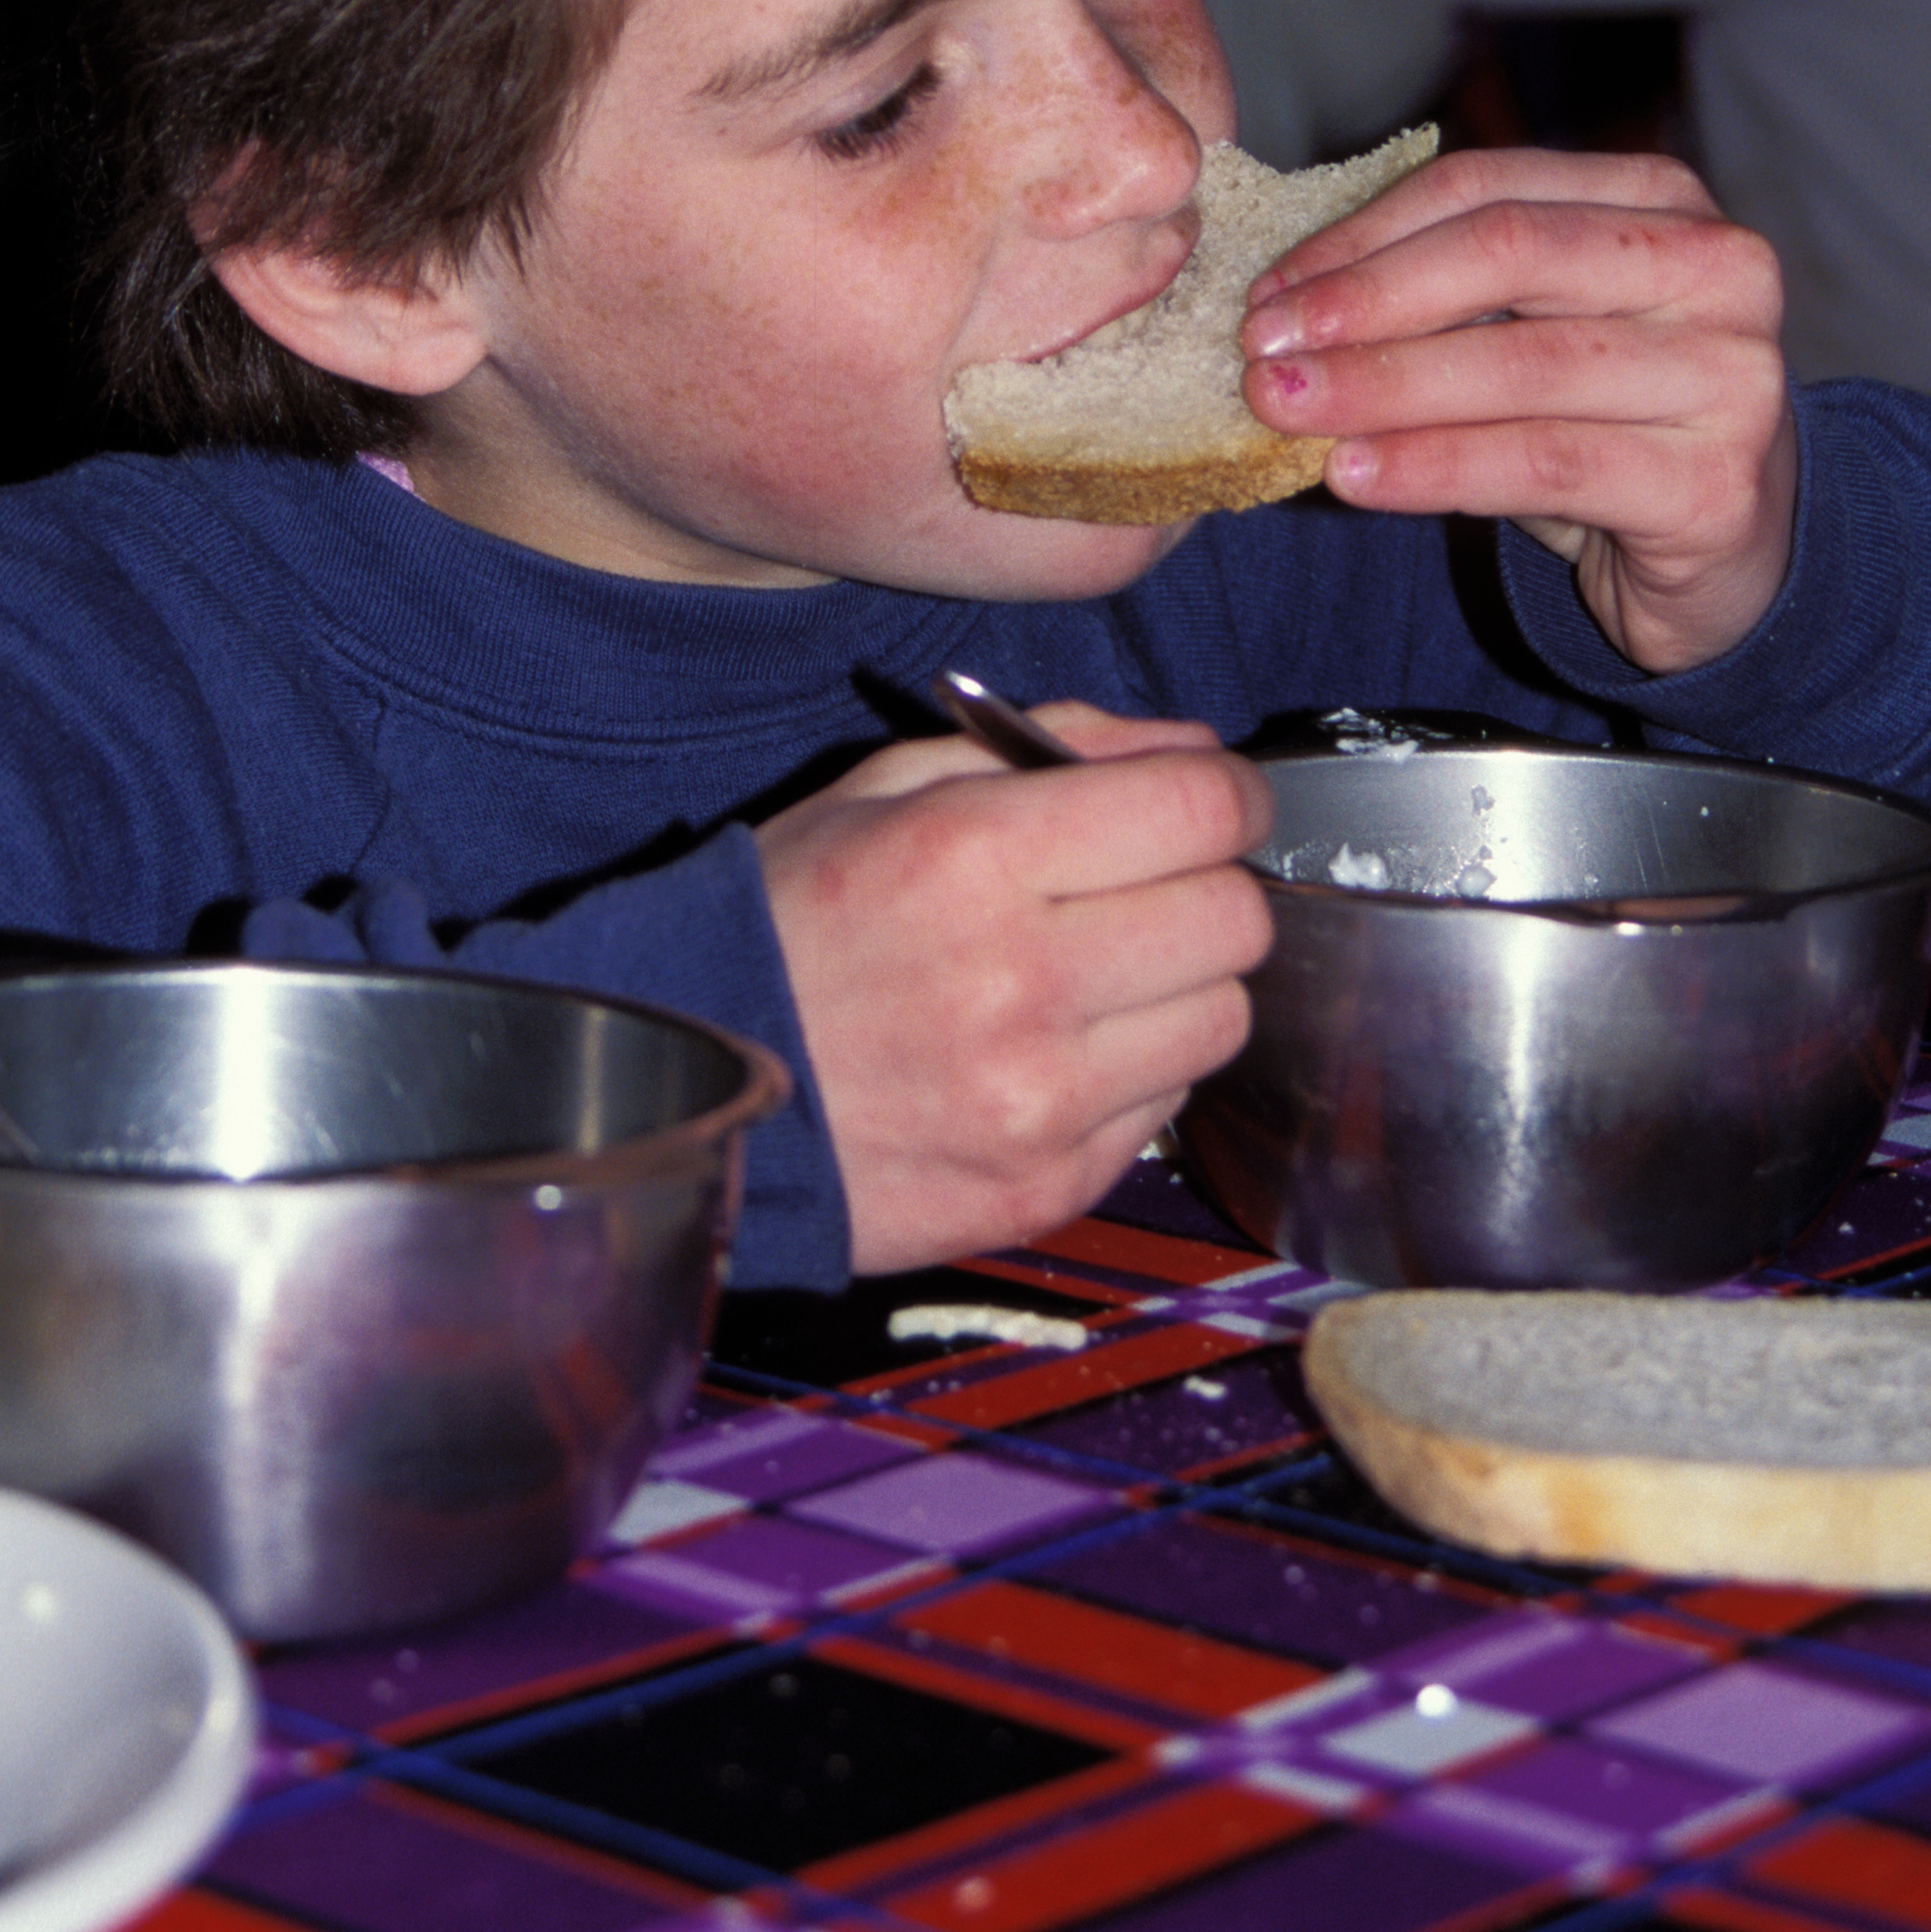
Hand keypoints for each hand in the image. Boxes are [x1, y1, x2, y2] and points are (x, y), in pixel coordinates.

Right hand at [755, 704, 1270, 1273]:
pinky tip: (1055, 1053)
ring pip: (1223, 1020)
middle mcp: (1020, 982)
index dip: (1223, 793)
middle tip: (1149, 889)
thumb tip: (1194, 748)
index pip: (1199, 811)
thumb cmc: (793, 922)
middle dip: (1207, 886)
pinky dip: (1135, 1073)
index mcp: (975, 856)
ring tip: (1097, 979)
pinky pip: (1168, 1109)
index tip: (1207, 800)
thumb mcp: (888, 787)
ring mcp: (1038, 1100)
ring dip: (1181, 988)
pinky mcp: (1047, 1187)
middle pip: (1236, 918)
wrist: (694, 1088)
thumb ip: (1050, 744)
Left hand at [1239, 145, 1797, 675]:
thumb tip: (1284, 300)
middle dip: (1367, 302)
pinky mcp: (1716, 484)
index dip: (1364, 235)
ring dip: (1384, 387)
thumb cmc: (1605, 422)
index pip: (1487, 188)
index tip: (1271, 291)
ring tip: (1287, 410)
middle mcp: (1717, 268)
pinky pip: (1545, 464)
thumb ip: (1445, 292)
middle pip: (1510, 255)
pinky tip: (1355, 476)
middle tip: (1261, 349)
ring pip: (1523, 364)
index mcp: (1662, 200)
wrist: (1727, 553)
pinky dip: (1434, 466)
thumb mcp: (1535, 329)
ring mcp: (1731, 376)